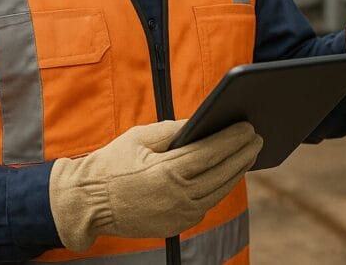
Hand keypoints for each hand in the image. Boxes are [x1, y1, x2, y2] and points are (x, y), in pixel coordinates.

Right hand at [49, 120, 261, 250]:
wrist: (87, 204)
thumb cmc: (111, 164)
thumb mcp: (139, 137)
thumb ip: (173, 129)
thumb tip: (202, 121)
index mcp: (166, 171)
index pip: (210, 152)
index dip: (232, 138)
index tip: (248, 126)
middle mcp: (176, 195)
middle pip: (221, 172)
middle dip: (243, 153)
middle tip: (258, 137)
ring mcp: (178, 214)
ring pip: (219, 190)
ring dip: (238, 171)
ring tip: (250, 154)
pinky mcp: (177, 225)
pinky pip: (208, 204)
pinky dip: (222, 187)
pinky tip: (230, 174)